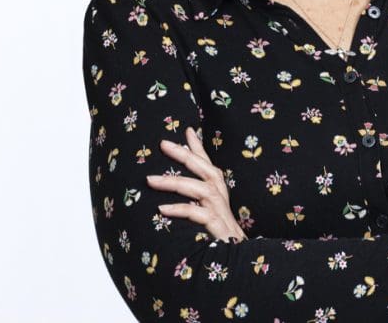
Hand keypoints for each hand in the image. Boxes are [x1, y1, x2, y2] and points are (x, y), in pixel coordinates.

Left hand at [146, 126, 246, 243]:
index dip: (198, 146)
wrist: (238, 259)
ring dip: (173, 182)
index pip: (207, 163)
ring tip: (150, 180)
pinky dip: (179, 209)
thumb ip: (195, 195)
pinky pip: (196, 214)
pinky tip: (162, 209)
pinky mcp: (216, 226)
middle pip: (203, 168)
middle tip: (163, 144)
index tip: (187, 129)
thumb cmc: (220, 233)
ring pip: (197, 188)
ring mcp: (219, 210)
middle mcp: (220, 195)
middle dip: (183, 154)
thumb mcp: (209, 210)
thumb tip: (173, 187)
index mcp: (218, 189)